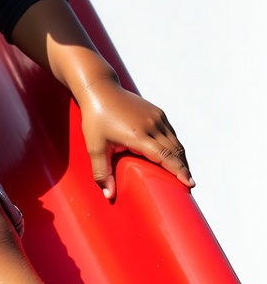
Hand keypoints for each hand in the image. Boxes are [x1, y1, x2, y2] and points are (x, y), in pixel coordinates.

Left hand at [77, 78, 193, 199]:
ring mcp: (156, 116)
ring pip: (175, 142)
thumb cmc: (95, 118)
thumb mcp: (94, 146)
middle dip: (183, 168)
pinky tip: (174, 156)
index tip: (189, 184)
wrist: (99, 88)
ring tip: (183, 174)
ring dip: (180, 158)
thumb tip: (109, 195)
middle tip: (187, 186)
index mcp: (138, 134)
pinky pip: (170, 133)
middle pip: (174, 151)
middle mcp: (151, 124)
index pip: (165, 155)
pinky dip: (175, 146)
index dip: (178, 170)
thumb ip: (101, 172)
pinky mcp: (156, 112)